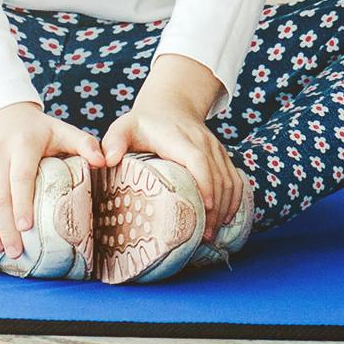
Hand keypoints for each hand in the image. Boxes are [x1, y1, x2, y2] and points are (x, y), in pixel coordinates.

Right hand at [0, 102, 106, 261]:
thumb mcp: (61, 131)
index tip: (27, 229)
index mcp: (23, 142)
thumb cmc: (36, 129)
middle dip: (4, 226)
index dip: (22, 205)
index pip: (20, 178)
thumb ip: (84, 144)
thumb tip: (105, 162)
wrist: (1, 110)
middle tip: (13, 251)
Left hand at [101, 54, 244, 244]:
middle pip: (218, 176)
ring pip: (229, 179)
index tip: (206, 207)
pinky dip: (235, 199)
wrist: (170, 106)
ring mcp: (216, 149)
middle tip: (205, 237)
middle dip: (215, 208)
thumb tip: (107, 160)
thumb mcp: (124, 127)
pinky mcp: (221, 156)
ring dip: (225, 207)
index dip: (205, 182)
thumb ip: (113, 141)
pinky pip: (236, 178)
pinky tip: (227, 218)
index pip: (198, 160)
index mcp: (180, 139)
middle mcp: (204, 143)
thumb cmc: (142, 123)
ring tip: (212, 235)